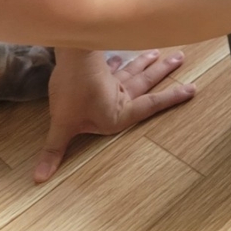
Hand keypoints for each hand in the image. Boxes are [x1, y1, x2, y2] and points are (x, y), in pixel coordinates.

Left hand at [34, 49, 194, 182]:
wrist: (73, 56)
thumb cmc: (73, 92)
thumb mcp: (63, 125)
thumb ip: (54, 149)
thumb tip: (38, 177)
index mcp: (120, 111)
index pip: (151, 106)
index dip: (171, 99)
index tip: (192, 89)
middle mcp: (120, 93)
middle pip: (146, 82)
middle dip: (163, 71)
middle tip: (180, 57)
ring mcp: (111, 77)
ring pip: (133, 69)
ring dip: (145, 62)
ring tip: (159, 53)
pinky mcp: (99, 65)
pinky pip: (113, 63)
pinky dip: (117, 60)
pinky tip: (119, 56)